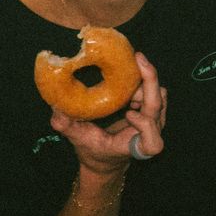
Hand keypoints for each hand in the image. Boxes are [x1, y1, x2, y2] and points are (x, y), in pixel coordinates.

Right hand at [50, 53, 167, 175]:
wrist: (107, 157)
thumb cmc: (95, 151)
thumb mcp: (79, 141)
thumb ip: (68, 127)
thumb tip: (57, 110)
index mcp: (136, 147)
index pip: (152, 142)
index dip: (145, 126)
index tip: (128, 113)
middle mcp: (151, 134)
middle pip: (158, 106)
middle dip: (149, 81)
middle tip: (137, 59)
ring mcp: (156, 121)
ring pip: (159, 94)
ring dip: (144, 80)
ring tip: (125, 72)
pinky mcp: (153, 110)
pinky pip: (157, 90)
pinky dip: (144, 79)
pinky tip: (128, 72)